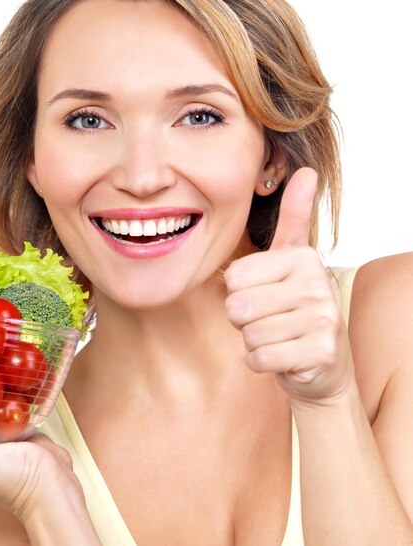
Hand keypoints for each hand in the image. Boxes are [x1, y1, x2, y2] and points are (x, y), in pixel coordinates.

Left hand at [224, 168, 353, 404]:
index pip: (233, 278)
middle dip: (244, 321)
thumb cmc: (295, 310)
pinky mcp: (320, 352)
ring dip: (254, 342)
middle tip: (270, 320)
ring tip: (278, 337)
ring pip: (248, 334)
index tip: (264, 296)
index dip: (238, 294)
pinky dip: (261, 362)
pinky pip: (259, 357)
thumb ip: (293, 219)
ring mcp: (323, 319)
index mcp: (301, 258)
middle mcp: (316, 284)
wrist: (322, 364)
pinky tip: (282, 356)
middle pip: (238, 307)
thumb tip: (307, 171)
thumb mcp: (291, 262)